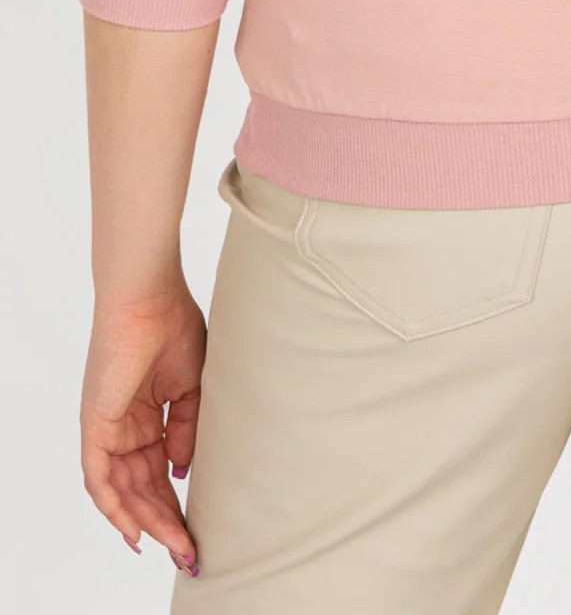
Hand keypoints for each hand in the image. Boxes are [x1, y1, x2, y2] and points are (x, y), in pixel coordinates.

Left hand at [80, 287, 204, 577]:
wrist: (150, 298)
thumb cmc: (174, 326)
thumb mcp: (191, 387)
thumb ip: (185, 429)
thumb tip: (182, 471)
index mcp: (144, 416)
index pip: (158, 471)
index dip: (176, 501)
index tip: (197, 528)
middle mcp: (122, 427)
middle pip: (141, 488)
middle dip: (166, 521)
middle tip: (190, 549)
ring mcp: (107, 429)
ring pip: (122, 492)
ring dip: (147, 521)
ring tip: (175, 544)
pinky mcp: (96, 427)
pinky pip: (99, 480)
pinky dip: (115, 509)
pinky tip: (135, 532)